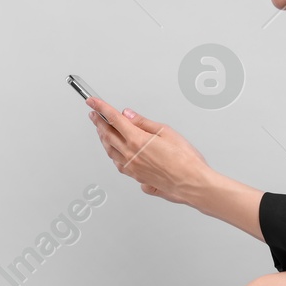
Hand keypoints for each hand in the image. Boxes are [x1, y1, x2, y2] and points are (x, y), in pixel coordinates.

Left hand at [86, 94, 207, 206]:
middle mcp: (130, 155)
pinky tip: (114, 152)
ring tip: (101, 130)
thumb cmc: (185, 160)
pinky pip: (118, 164)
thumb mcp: (166, 132)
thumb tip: (128, 115)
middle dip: (98, 122)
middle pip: (108, 135)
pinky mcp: (137, 178)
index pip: (113, 119)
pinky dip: (112, 154)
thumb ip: (144, 123)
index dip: (101, 107)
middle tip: (93, 114)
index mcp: (137, 140)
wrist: (193, 184)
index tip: (93, 101)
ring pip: (110, 151)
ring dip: (103, 138)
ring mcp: (132, 168)